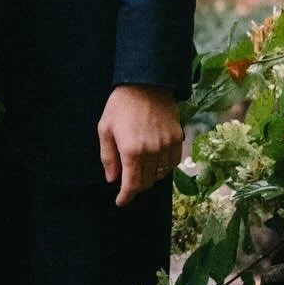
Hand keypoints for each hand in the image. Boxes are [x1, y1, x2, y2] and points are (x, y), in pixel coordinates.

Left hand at [97, 84, 182, 206]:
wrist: (146, 82)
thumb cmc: (120, 105)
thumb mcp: (105, 129)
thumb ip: (108, 157)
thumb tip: (112, 179)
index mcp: (132, 150)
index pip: (132, 184)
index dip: (126, 196)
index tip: (121, 202)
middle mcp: (152, 151)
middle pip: (147, 182)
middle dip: (136, 186)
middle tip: (128, 183)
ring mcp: (167, 145)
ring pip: (161, 174)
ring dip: (151, 177)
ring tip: (142, 171)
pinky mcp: (177, 137)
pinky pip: (173, 162)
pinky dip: (164, 168)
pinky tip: (156, 163)